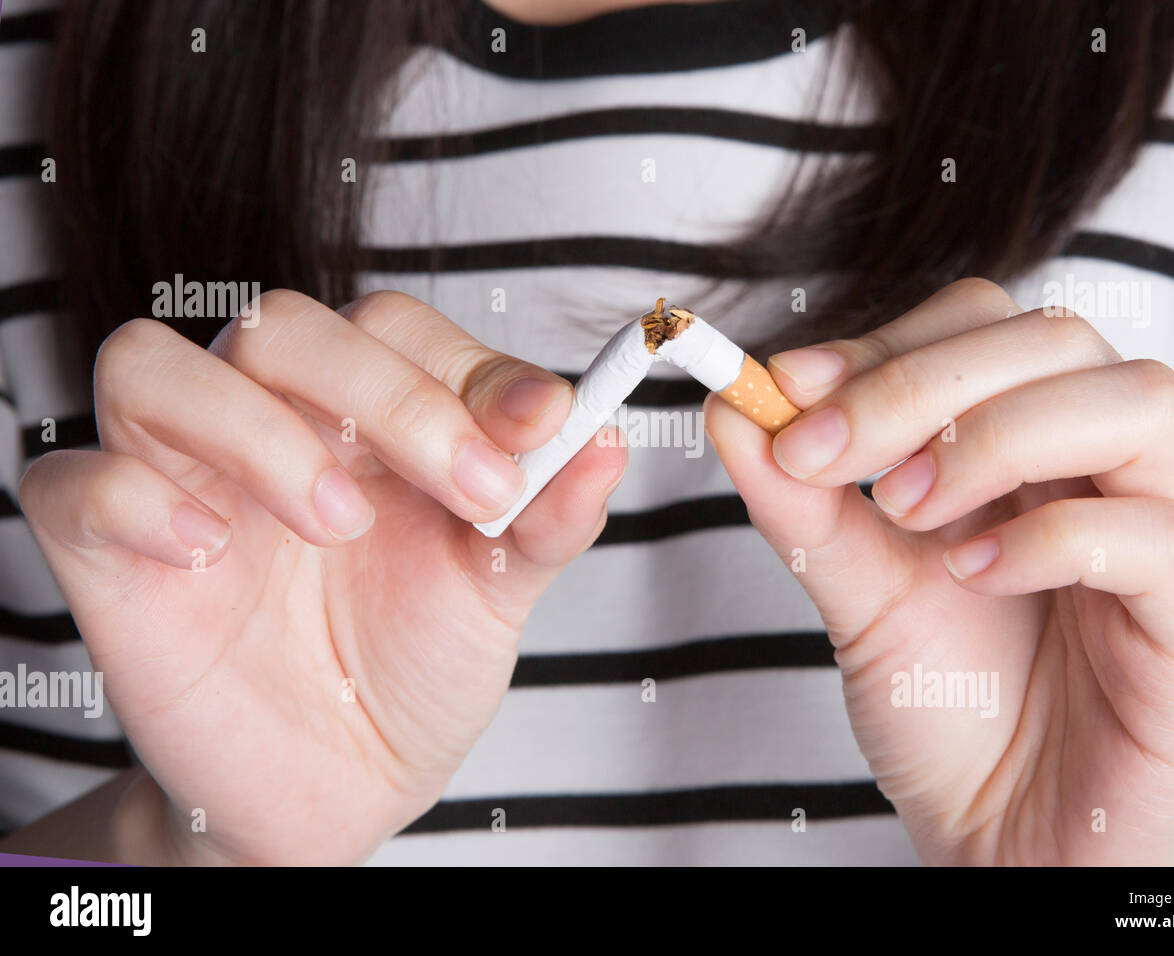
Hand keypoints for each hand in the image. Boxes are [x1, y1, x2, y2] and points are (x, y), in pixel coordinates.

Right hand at [19, 290, 624, 864]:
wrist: (340, 788)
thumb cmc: (412, 670)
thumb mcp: (497, 593)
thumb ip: (546, 514)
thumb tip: (607, 433)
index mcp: (365, 420)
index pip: (395, 329)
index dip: (467, 366)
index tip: (541, 427)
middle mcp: (268, 427)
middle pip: (284, 327)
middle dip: (387, 395)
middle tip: (470, 487)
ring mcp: (179, 481)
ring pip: (154, 365)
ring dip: (258, 431)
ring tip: (338, 523)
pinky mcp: (106, 556)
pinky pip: (73, 482)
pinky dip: (135, 499)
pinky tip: (207, 551)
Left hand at [704, 279, 1173, 864]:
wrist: (1004, 845)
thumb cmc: (954, 717)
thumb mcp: (859, 595)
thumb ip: (805, 505)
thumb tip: (733, 410)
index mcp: (1032, 451)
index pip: (988, 326)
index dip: (887, 342)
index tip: (785, 388)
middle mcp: (1106, 475)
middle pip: (1057, 341)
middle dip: (924, 381)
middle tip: (830, 451)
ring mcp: (1164, 543)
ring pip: (1136, 403)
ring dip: (996, 437)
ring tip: (907, 509)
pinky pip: (1157, 536)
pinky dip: (1046, 538)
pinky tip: (971, 577)